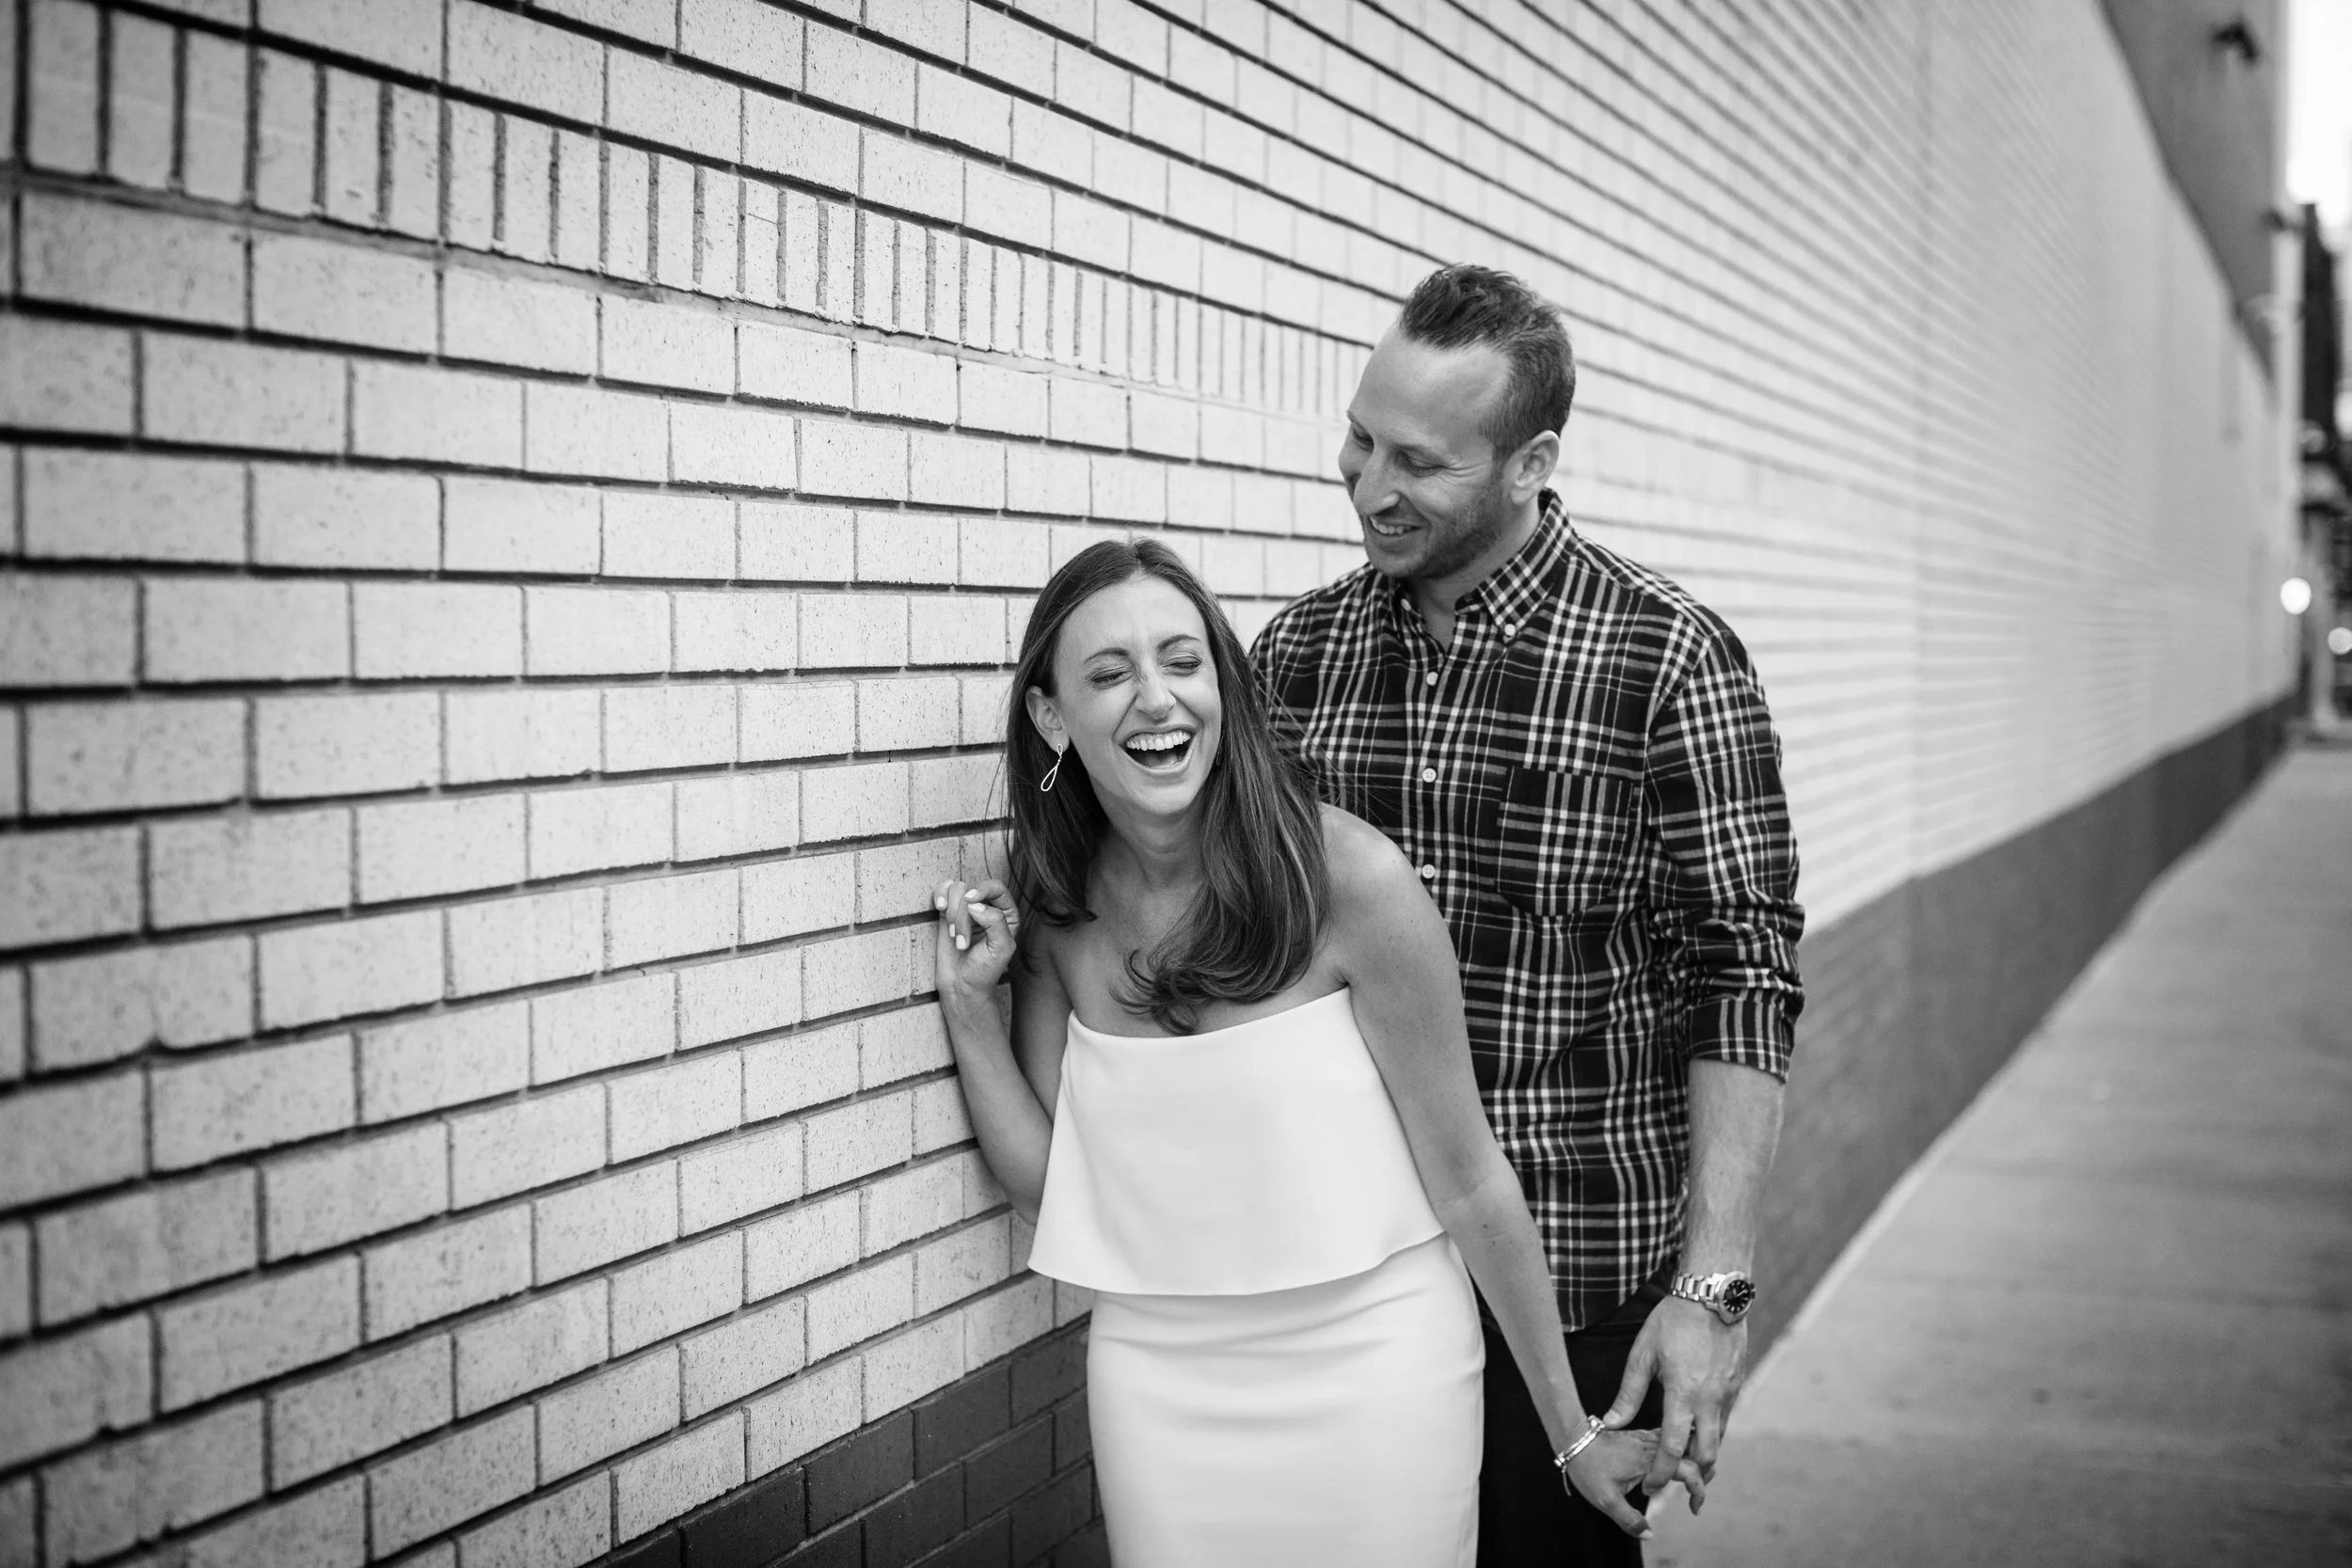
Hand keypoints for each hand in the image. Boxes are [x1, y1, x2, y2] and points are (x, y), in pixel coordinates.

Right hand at [931, 878, 1020, 1019]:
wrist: (961, 986)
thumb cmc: (985, 971)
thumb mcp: (1001, 949)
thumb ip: (995, 922)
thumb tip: (975, 904)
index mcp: (1007, 914)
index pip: (996, 887)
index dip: (982, 890)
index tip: (970, 902)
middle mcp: (988, 907)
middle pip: (973, 889)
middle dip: (963, 914)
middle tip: (961, 941)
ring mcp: (966, 909)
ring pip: (956, 889)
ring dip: (952, 913)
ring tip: (954, 937)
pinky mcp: (947, 912)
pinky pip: (942, 890)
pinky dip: (939, 896)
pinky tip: (939, 908)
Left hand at [1560, 1428, 1707, 1535]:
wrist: (1573, 1439)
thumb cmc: (1588, 1468)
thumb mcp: (1606, 1500)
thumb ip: (1629, 1520)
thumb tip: (1649, 1534)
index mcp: (1649, 1459)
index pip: (1688, 1470)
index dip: (1698, 1491)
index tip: (1694, 1510)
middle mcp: (1653, 1445)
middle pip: (1693, 1455)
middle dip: (1705, 1474)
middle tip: (1700, 1496)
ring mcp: (1649, 1438)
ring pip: (1684, 1445)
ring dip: (1694, 1462)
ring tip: (1696, 1483)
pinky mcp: (1644, 1436)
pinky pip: (1671, 1441)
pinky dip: (1681, 1452)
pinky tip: (1679, 1464)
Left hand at [1601, 1296, 1747, 1495]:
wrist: (1712, 1295)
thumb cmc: (1672, 1321)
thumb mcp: (1642, 1354)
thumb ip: (1628, 1394)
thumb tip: (1609, 1423)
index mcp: (1682, 1394)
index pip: (1672, 1447)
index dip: (1660, 1472)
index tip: (1649, 1488)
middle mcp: (1710, 1400)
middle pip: (1705, 1455)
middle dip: (1689, 1475)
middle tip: (1672, 1485)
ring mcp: (1728, 1394)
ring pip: (1720, 1440)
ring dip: (1704, 1457)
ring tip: (1684, 1466)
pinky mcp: (1737, 1385)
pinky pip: (1726, 1420)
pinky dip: (1713, 1434)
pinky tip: (1699, 1434)